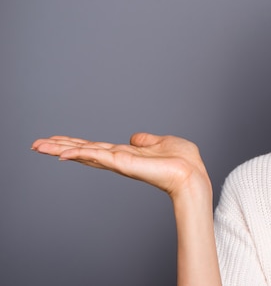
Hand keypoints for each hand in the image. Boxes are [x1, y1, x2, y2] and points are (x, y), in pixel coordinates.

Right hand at [32, 133, 210, 198]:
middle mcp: (120, 160)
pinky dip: (81, 153)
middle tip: (36, 144)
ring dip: (62, 149)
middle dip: (60, 148)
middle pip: (84, 151)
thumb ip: (146, 141)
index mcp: (128, 155)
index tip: (57, 141)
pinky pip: (98, 156)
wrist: (192, 174)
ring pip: (85, 153)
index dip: (77, 144)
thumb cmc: (183, 161)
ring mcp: (120, 162)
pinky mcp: (124, 163)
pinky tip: (64, 152)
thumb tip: (134, 137)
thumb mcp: (162, 143)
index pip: (96, 148)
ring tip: (40, 146)